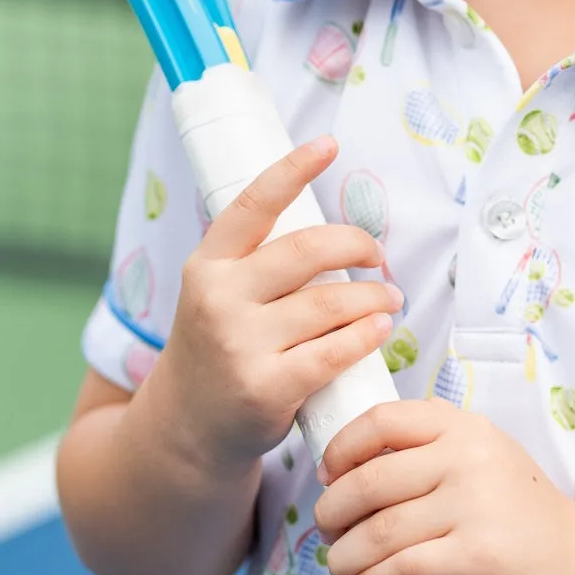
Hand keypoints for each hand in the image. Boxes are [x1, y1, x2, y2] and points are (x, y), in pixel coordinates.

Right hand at [153, 137, 403, 475]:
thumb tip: (338, 229)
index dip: (293, 169)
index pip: (255, 203)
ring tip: (388, 298)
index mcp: (208, 262)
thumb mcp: (219, 291)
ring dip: (373, 295)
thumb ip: (264, 259)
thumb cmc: (221, 345)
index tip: (328, 144)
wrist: (185, 430)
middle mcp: (218, 297)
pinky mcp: (263, 388)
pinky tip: (379, 328)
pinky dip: (366, 335)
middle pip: (309, 249)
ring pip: (330, 301)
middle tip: (378, 255)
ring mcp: (238, 344)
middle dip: (357, 244)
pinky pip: (334, 351)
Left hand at [315, 400, 574, 574]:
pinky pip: (403, 567)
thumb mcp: (483, 457)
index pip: (383, 420)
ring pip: (380, 530)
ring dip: (344, 555)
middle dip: (332, 512)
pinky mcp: (478, 554)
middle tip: (326, 530)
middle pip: (371, 481)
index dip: (341, 448)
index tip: (326, 474)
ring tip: (337, 566)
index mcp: (464, 427)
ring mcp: (475, 504)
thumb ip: (433, 450)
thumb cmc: (520, 511)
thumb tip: (355, 463)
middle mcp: (468, 457)